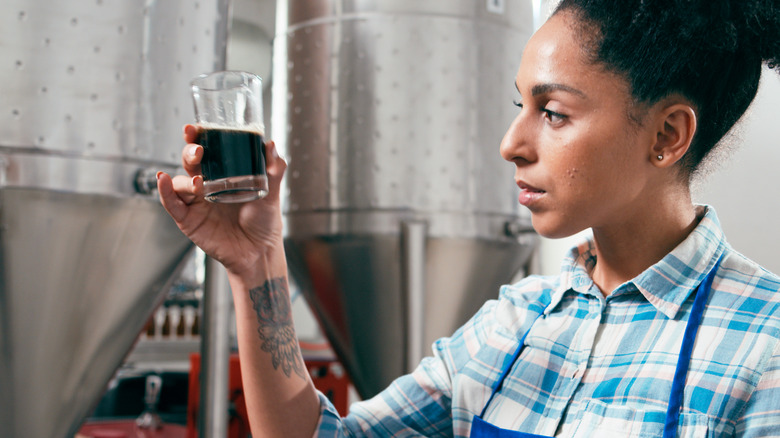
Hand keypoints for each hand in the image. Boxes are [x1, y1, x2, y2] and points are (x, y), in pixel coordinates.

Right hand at [156, 124, 287, 276]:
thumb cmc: (264, 222)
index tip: (197, 127)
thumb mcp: (271, 193)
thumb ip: (273, 170)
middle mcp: (207, 185)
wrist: (259, 252)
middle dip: (190, 152)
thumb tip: (271, 145)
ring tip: (198, 182)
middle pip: (190, 163)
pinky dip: (164, 192)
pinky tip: (162, 180)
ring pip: (180, 182)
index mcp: (224, 175)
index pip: (208, 151)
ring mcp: (196, 202)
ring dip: (184, 178)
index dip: (199, 137)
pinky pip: (171, 203)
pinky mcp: (188, 219)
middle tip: (199, 149)